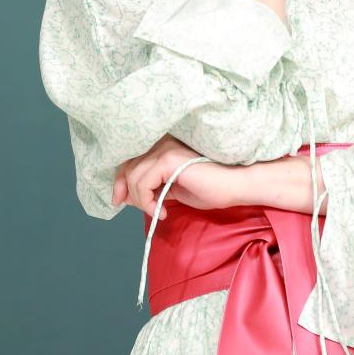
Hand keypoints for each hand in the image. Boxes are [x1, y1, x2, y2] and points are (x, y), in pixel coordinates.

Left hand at [111, 134, 244, 218]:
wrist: (234, 185)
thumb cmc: (209, 188)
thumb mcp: (171, 189)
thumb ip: (151, 188)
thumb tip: (124, 196)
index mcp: (162, 147)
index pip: (130, 160)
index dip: (119, 180)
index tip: (119, 200)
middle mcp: (160, 142)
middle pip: (127, 167)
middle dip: (125, 192)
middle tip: (140, 210)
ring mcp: (164, 148)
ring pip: (133, 177)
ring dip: (141, 201)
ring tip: (158, 211)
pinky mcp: (168, 159)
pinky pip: (143, 183)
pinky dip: (147, 202)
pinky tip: (162, 210)